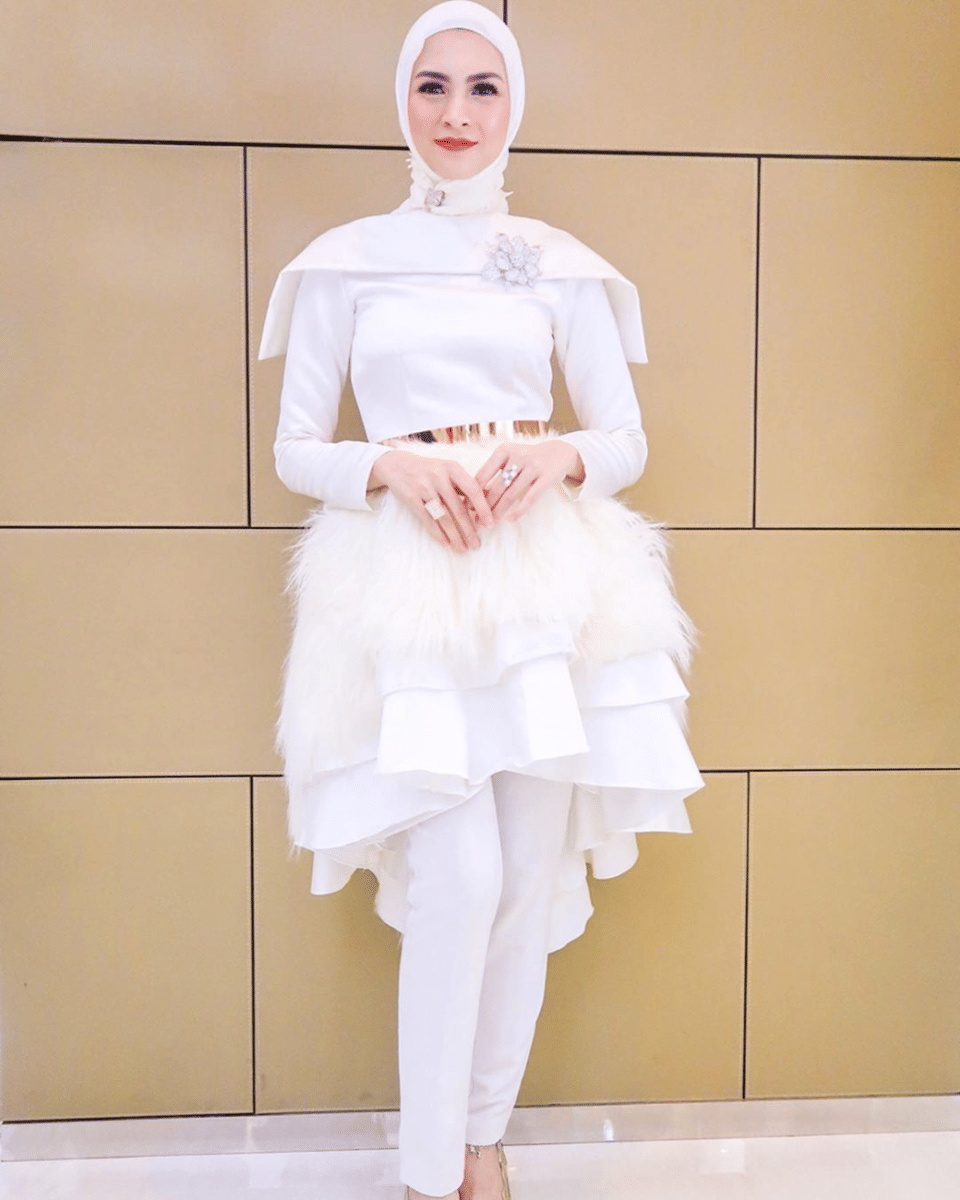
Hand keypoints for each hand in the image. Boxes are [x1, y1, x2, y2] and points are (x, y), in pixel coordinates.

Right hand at [368, 449, 494, 552]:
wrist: (397, 464)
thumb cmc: (429, 470)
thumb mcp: (447, 469)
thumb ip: (464, 484)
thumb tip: (488, 500)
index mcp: (452, 467)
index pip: (473, 490)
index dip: (483, 508)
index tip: (491, 524)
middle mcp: (439, 476)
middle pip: (458, 508)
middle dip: (469, 530)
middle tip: (476, 545)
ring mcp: (424, 487)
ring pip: (443, 517)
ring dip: (455, 536)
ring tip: (463, 549)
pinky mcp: (411, 497)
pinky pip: (427, 520)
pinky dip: (437, 534)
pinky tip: (446, 544)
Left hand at [475, 440, 584, 522]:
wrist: (558, 452)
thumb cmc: (527, 459)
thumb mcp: (510, 460)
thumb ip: (494, 475)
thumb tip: (473, 498)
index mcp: (504, 450)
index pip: (483, 474)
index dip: (473, 493)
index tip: (466, 508)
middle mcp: (518, 455)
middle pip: (497, 487)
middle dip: (485, 507)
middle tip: (477, 522)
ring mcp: (533, 466)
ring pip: (511, 494)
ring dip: (499, 512)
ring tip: (491, 524)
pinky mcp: (546, 477)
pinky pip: (530, 497)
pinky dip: (519, 510)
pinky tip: (511, 520)